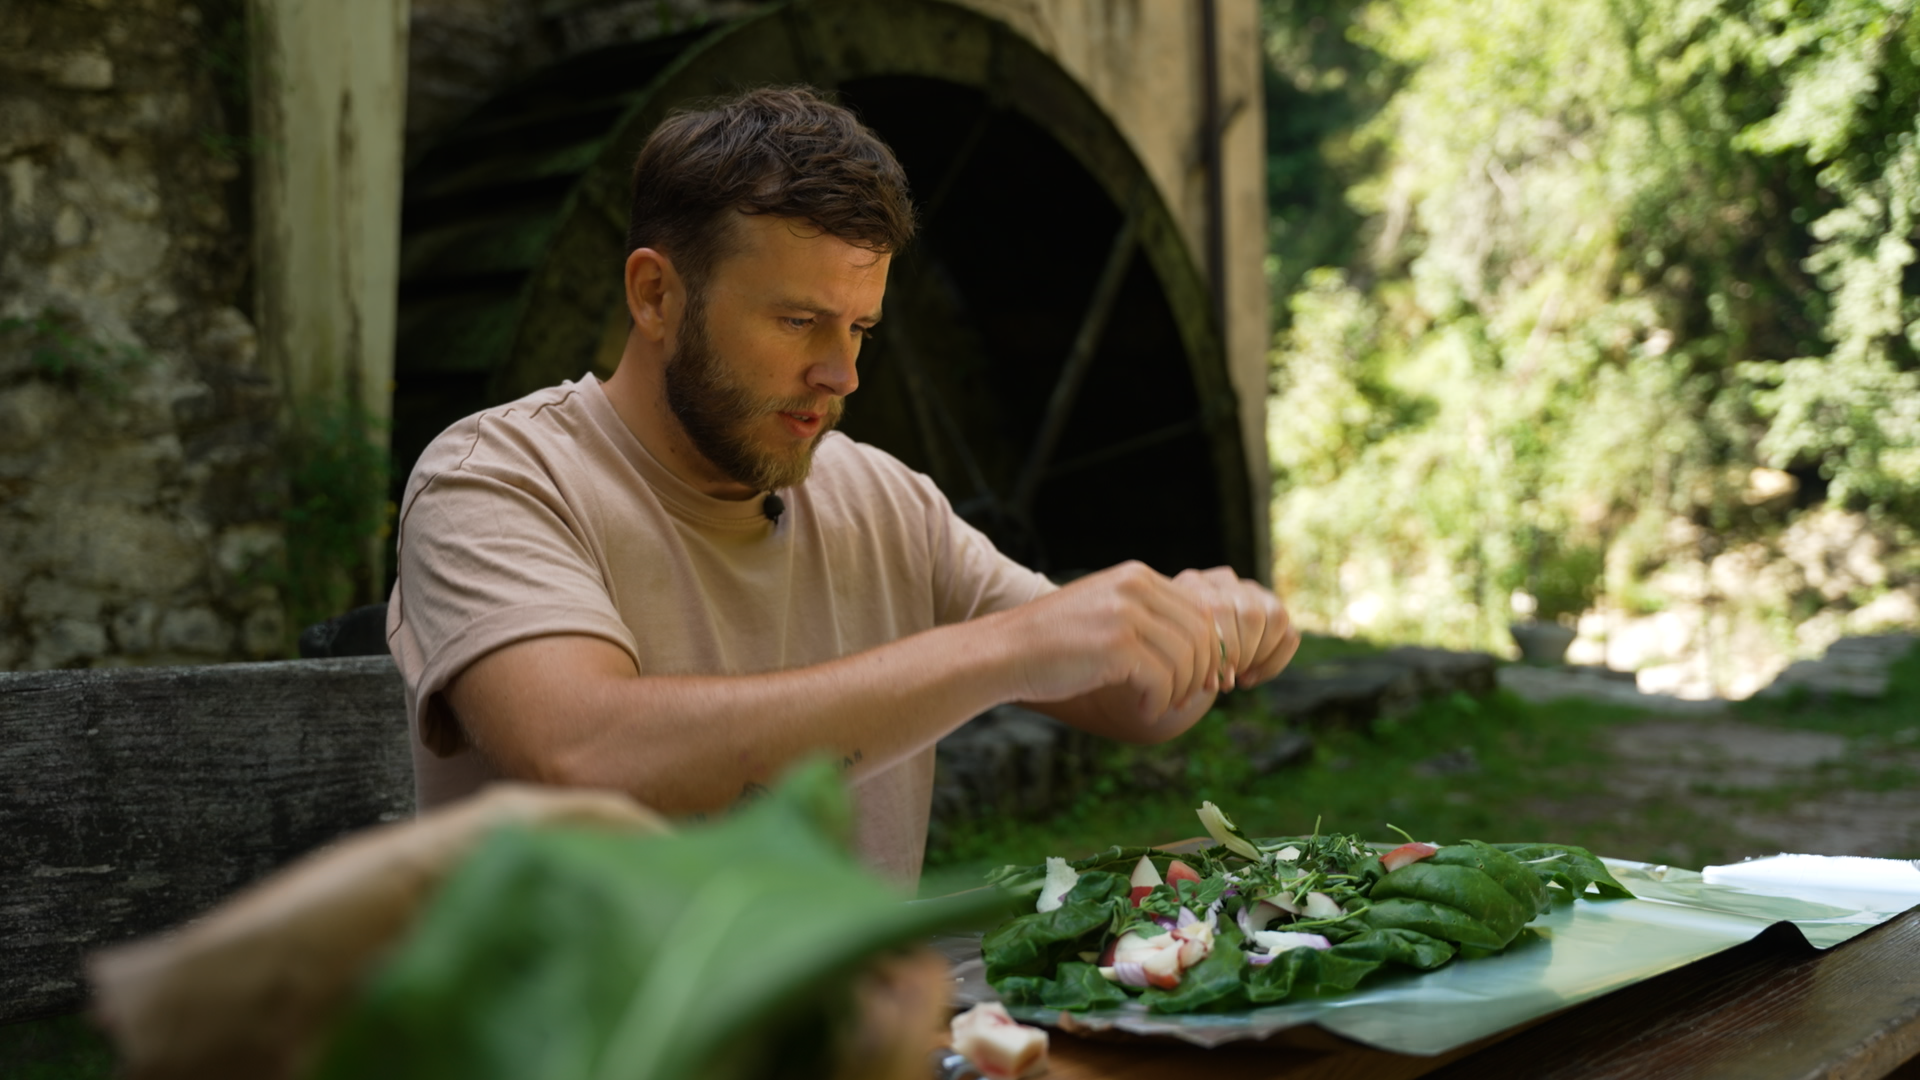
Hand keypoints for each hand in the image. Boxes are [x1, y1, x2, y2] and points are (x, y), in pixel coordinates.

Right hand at [1001, 561, 1217, 721]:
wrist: (1005, 652)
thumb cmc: (1055, 641)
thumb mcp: (1106, 611)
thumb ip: (1147, 616)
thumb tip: (1203, 647)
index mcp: (1136, 576)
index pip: (1199, 609)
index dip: (1209, 648)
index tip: (1200, 677)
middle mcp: (1134, 587)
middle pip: (1200, 633)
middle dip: (1201, 671)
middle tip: (1188, 697)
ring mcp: (1125, 614)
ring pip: (1185, 659)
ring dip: (1180, 690)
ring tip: (1161, 705)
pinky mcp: (1116, 646)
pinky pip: (1162, 680)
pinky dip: (1160, 703)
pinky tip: (1146, 711)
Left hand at [1169, 567, 1300, 692]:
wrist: (1177, 651)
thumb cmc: (1170, 654)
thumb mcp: (1170, 655)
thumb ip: (1190, 663)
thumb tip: (1219, 683)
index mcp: (1193, 583)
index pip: (1220, 610)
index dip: (1222, 650)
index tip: (1213, 681)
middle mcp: (1224, 581)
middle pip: (1251, 614)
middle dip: (1243, 655)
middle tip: (1227, 680)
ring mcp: (1251, 591)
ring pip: (1276, 617)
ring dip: (1260, 656)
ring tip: (1239, 677)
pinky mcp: (1272, 610)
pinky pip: (1290, 635)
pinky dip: (1274, 663)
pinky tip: (1251, 678)